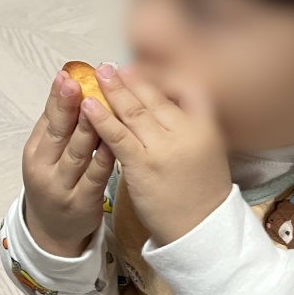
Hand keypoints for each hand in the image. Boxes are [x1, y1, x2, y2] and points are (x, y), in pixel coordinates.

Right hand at [21, 69, 116, 256]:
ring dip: (89, 127)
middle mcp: (45, 170)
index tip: (66, 76)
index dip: (57, 98)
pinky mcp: (84, 203)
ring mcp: (63, 188)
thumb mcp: (46, 155)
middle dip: (69, 107)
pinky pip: (97, 175)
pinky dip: (106, 155)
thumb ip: (58, 125)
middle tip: (80, 83)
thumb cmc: (54, 183)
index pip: (46, 121)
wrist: (53, 232)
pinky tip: (116, 139)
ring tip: (99, 103)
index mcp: (34, 153)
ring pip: (78, 153)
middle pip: (59, 134)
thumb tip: (69, 85)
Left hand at [81, 64, 231, 245]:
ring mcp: (164, 148)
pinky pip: (118, 136)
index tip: (138, 67)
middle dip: (130, 78)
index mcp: (206, 124)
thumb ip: (186, 122)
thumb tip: (161, 96)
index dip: (158, 75)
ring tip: (97, 75)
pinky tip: (88, 106)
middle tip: (110, 66)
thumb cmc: (199, 188)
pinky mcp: (143, 165)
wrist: (201, 228)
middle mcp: (187, 131)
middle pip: (154, 97)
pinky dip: (101, 118)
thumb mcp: (204, 147)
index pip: (183, 87)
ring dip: (112, 91)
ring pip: (134, 112)